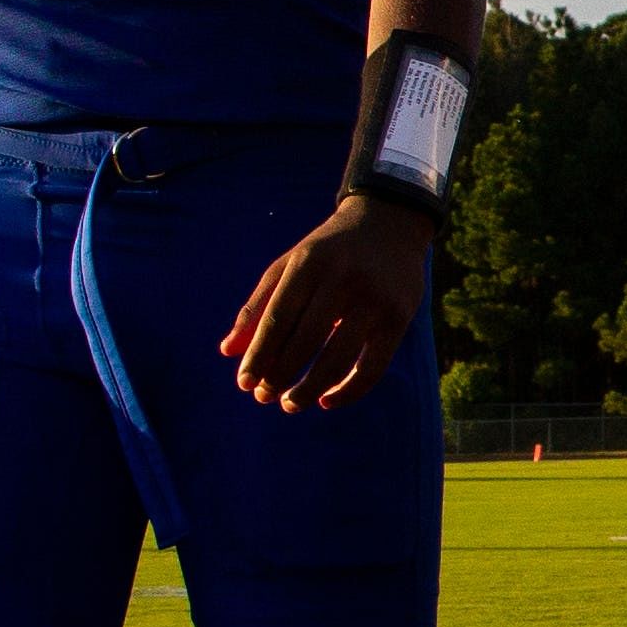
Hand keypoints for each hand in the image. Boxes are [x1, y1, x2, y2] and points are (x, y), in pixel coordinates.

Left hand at [224, 195, 434, 409]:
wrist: (389, 223)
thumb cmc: (328, 252)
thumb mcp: (289, 266)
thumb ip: (259, 306)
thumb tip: (227, 352)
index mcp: (309, 264)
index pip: (277, 319)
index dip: (258, 355)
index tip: (244, 383)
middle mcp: (342, 280)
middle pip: (305, 342)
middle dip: (280, 376)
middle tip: (263, 396)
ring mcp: (374, 300)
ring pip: (337, 360)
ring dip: (309, 390)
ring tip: (290, 404)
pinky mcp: (399, 318)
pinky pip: (372, 367)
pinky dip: (349, 391)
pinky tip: (327, 401)